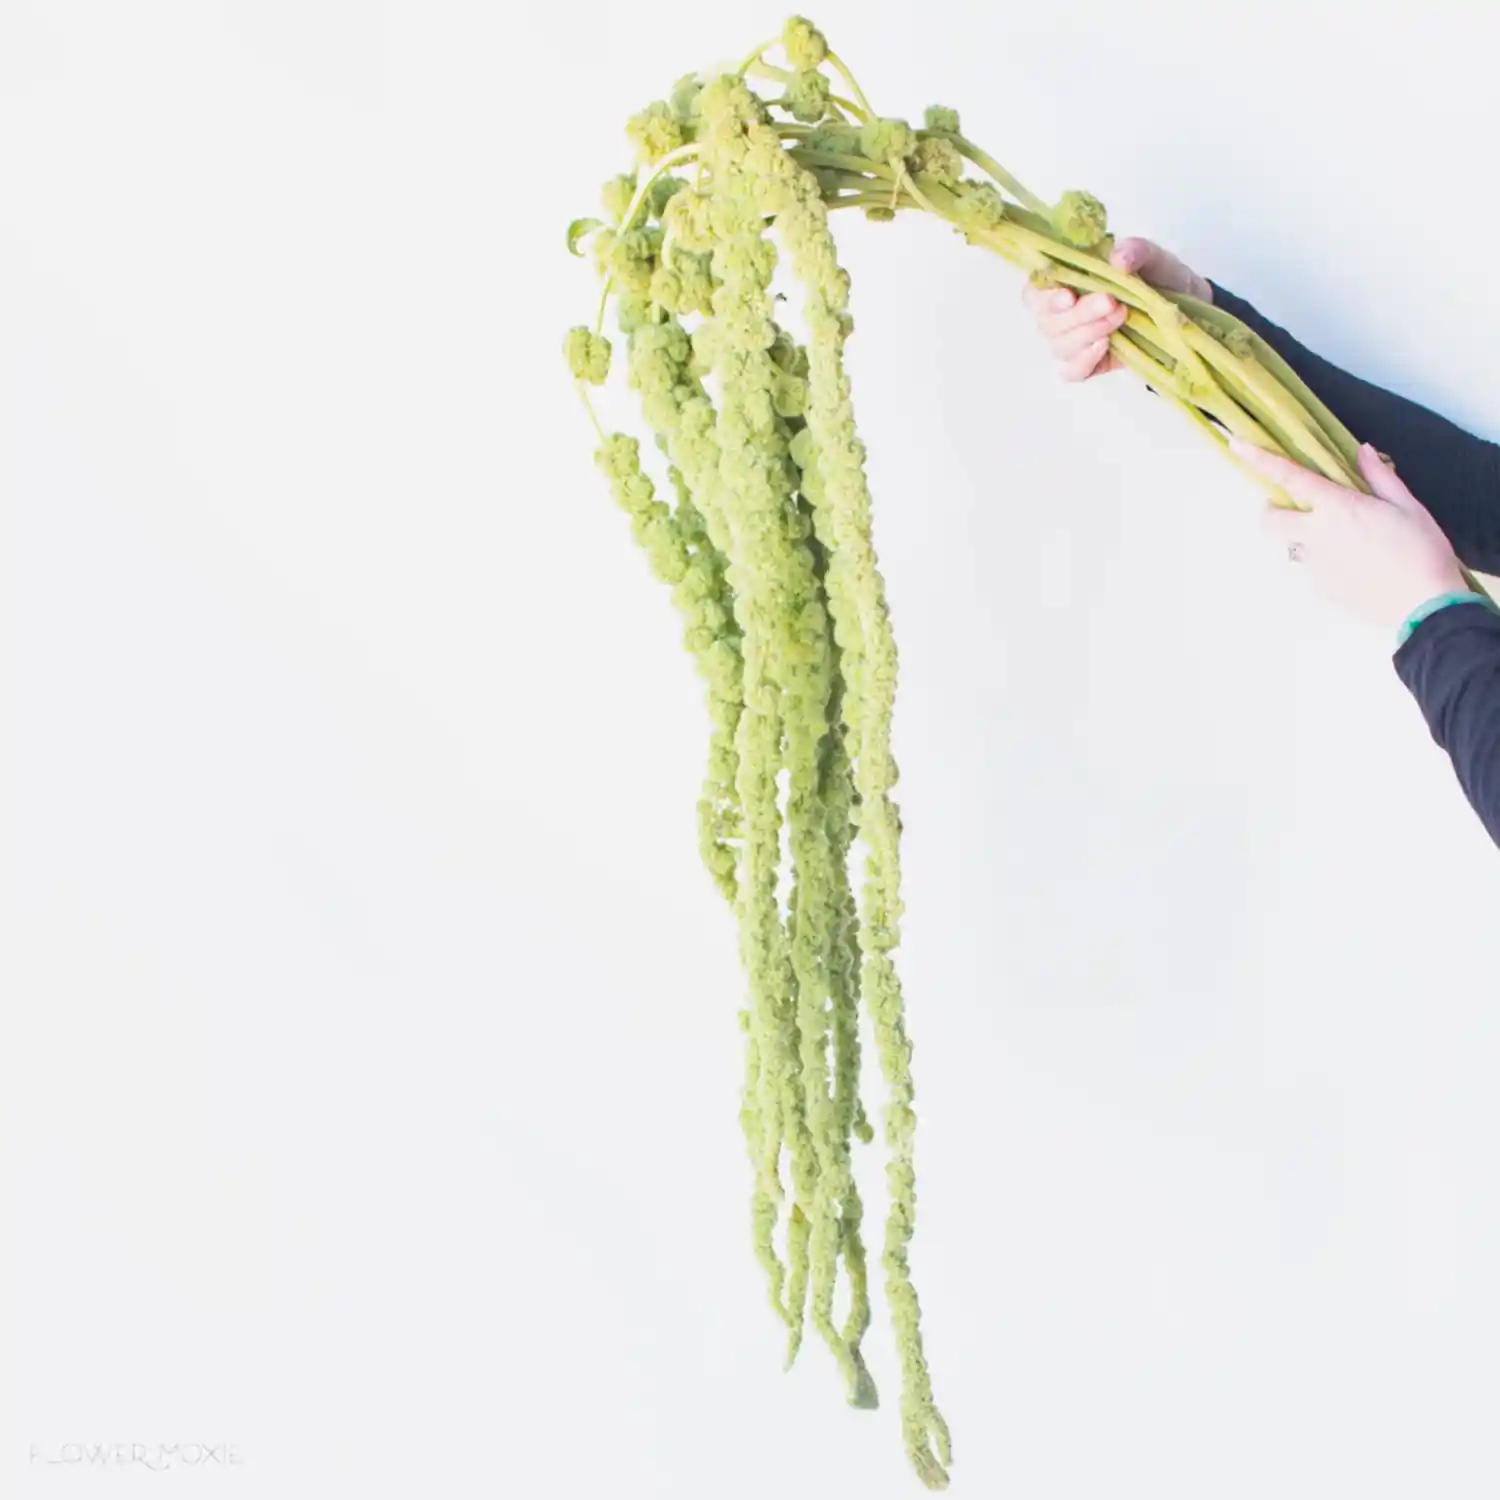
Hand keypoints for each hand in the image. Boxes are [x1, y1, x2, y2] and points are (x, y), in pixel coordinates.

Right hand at [1021, 238, 1212, 381]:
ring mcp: (1073, 341)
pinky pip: (1071, 371)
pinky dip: (1085, 361)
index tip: (1069, 296)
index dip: (1044, 298)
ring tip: (1120, 318)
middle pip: (1046, 323)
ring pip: (1058, 347)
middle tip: (1112, 303)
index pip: (1034, 293)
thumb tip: (1118, 259)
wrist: (1184, 311)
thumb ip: (1135, 251)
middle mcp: (1062, 313)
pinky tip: (1105, 347)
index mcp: (1066, 280)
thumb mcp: (1153, 257)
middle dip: (1078, 315)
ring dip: (1087, 334)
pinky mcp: (1088, 363)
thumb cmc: (1159, 279)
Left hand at [1229, 437, 1468, 629]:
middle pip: (1269, 520)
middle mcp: (1316, 536)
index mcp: (1337, 508)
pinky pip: (1312, 569)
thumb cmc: (1422, 550)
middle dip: (1274, 510)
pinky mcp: (1321, 589)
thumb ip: (1380, 476)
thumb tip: (1362, 451)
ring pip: (1293, 545)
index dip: (1260, 459)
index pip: (1289, 477)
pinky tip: (1357, 564)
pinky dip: (1325, 561)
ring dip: (1307, 537)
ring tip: (1348, 541)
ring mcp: (1314, 566)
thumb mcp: (1408, 505)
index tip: (1237, 445)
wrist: (1425, 606)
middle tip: (1301, 507)